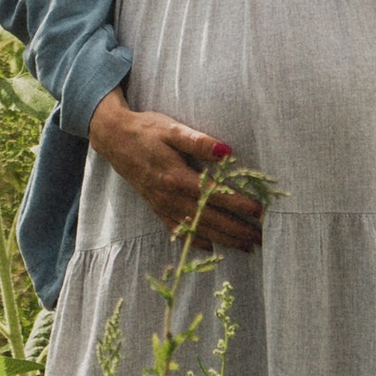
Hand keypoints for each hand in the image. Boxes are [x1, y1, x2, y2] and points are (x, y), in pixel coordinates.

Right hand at [87, 88, 263, 254]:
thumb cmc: (146, 130)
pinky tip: (211, 247)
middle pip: (209, 218)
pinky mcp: (156, 208)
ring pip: (197, 228)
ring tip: (246, 247)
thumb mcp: (171, 128)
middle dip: (237, 230)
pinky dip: (195, 240)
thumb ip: (198, 141)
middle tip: (262, 238)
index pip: (214, 195)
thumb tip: (227, 151)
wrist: (113, 139)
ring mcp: (162, 205)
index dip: (238, 204)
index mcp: (176, 176)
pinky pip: (178, 230)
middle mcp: (170, 196)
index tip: (259, 211)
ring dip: (224, 239)